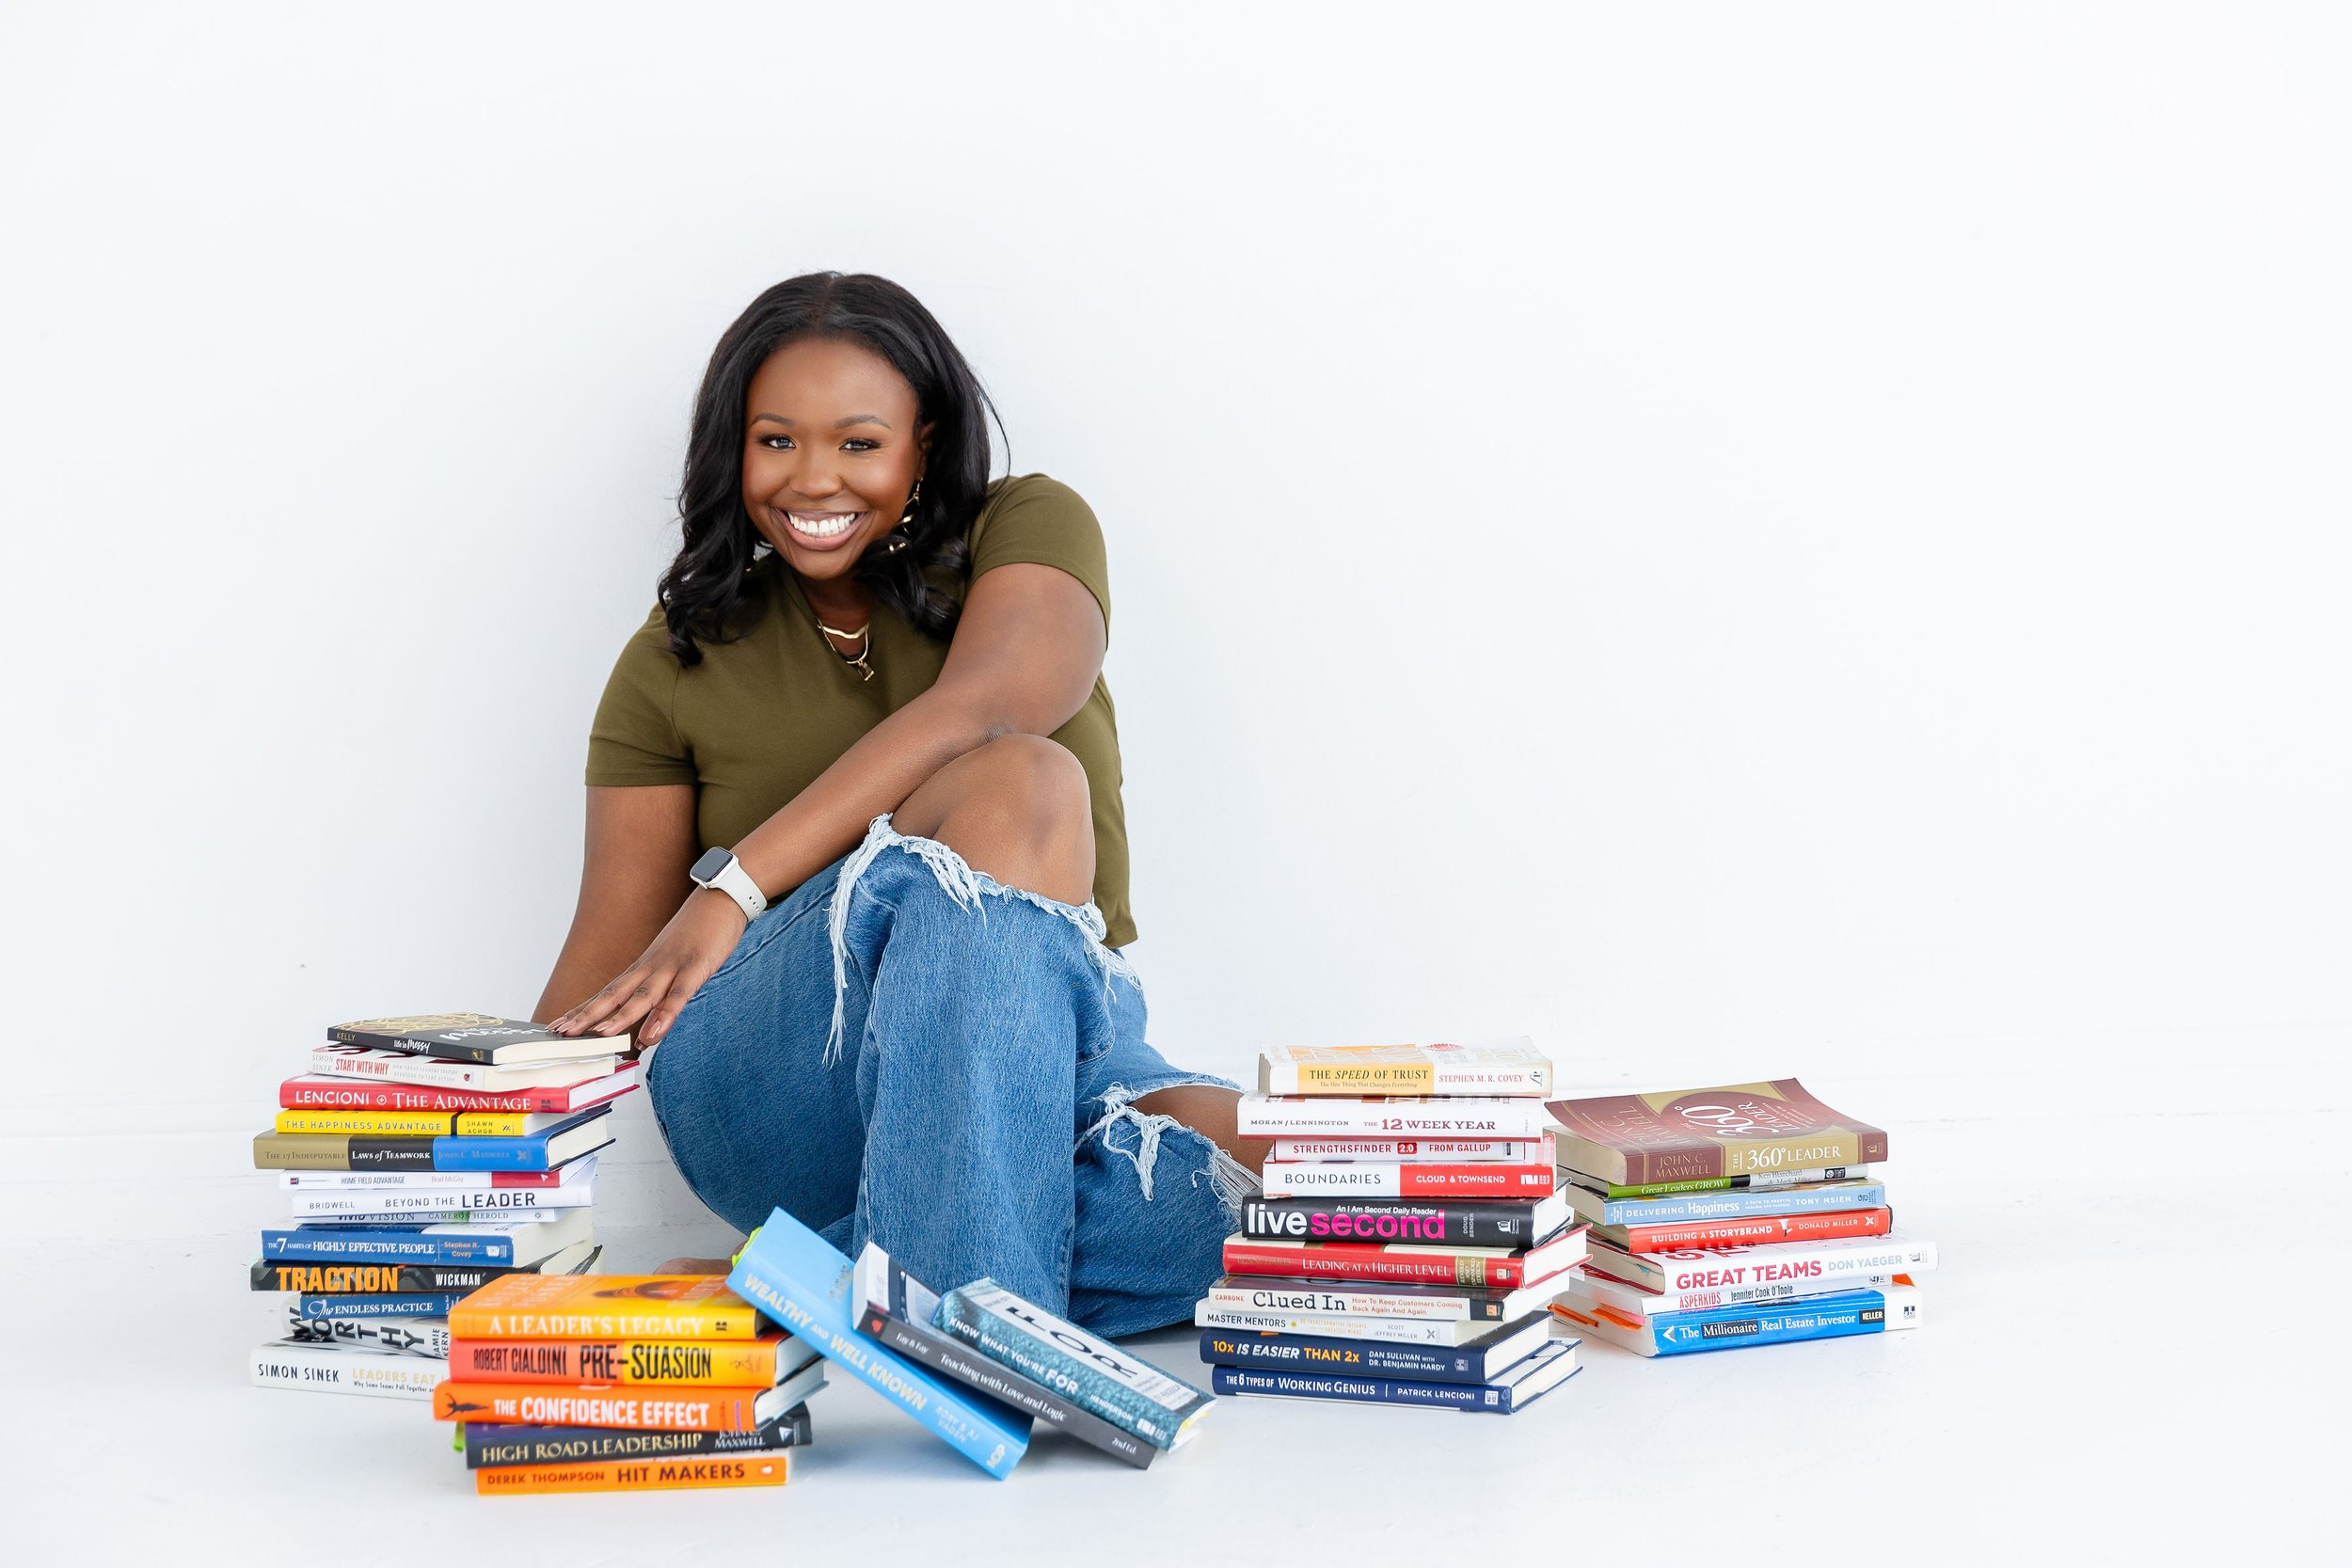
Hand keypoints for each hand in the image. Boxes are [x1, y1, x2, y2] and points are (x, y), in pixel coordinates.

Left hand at [549, 889, 749, 1047]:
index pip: (607, 992)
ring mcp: (672, 966)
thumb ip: (661, 987)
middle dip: (587, 1015)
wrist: (721, 897)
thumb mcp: (674, 960)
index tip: (559, 1026)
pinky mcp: (696, 967)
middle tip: (561, 1033)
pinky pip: (678, 995)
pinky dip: (664, 1016)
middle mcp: (650, 967)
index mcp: (644, 967)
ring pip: (641, 996)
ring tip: (598, 1036)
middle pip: (614, 995)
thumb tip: (650, 1017)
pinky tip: (652, 1034)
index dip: (583, 1010)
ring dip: (619, 1017)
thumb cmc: (698, 931)